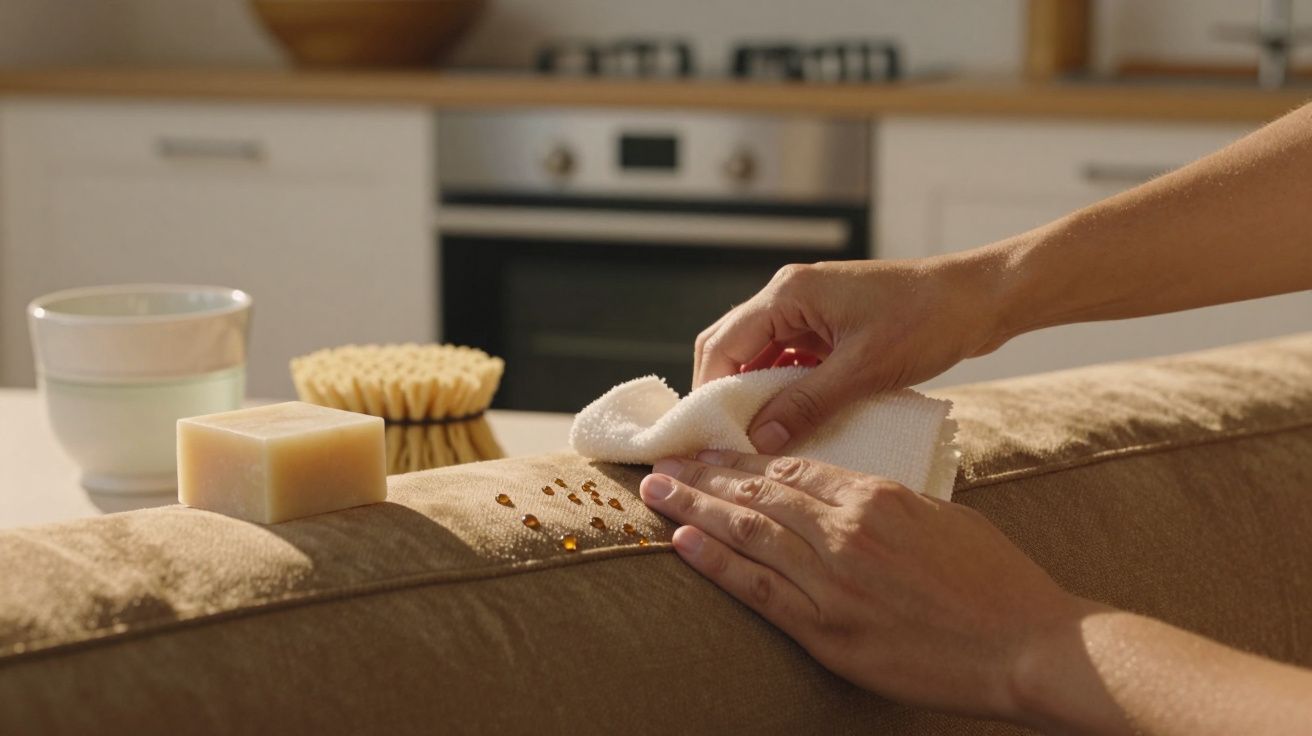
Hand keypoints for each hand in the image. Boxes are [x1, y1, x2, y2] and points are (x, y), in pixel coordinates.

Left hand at [639, 450, 1096, 725]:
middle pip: (758, 492)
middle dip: (704, 475)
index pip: (792, 466)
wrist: (1028, 646)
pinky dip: (716, 563)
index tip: (711, 449)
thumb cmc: (997, 583)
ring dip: (694, 509)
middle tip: (662, 461)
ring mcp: (833, 582)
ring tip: (656, 491)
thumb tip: (847, 494)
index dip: (743, 457)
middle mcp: (846, 532)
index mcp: (877, 497)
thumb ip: (887, 502)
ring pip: (748, 532)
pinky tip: (683, 543)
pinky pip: (758, 590)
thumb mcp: (943, 517)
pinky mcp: (828, 630)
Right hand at [692, 257, 1005, 452]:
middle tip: (725, 443)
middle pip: (732, 347)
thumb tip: (759, 441)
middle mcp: (790, 295)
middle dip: (725, 395)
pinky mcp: (830, 325)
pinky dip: (785, 389)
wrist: (980, 299)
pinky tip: (792, 421)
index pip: (722, 344)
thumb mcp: (863, 370)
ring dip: (757, 395)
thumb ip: (805, 404)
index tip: (707, 437)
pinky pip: (790, 360)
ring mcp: (810, 309)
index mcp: (788, 293)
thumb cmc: (927, 321)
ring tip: (757, 440)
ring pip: (760, 356)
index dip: (708, 392)